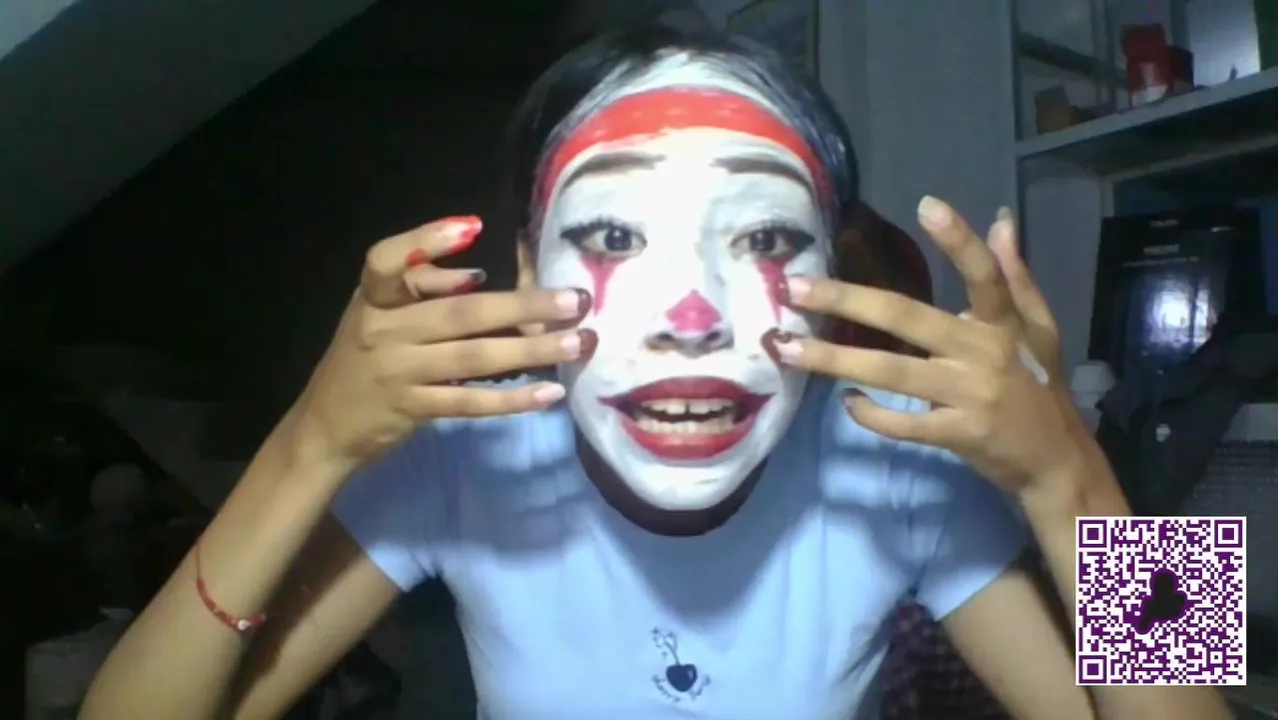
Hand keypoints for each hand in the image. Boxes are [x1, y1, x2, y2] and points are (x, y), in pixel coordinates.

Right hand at [293, 216, 595, 466]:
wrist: (325, 427)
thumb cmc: (366, 359)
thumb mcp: (376, 315)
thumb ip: (421, 290)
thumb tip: (484, 275)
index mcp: (372, 298)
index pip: (387, 261)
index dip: (428, 241)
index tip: (476, 227)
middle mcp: (383, 330)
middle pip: (460, 312)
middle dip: (523, 304)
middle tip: (575, 299)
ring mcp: (398, 372)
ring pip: (474, 357)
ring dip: (532, 349)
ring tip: (578, 342)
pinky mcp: (413, 409)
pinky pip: (470, 403)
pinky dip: (512, 399)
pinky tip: (548, 392)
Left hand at [767, 196, 1086, 492]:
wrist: (1056, 462)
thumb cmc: (1039, 386)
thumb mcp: (1040, 329)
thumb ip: (1015, 277)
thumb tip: (1001, 220)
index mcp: (1003, 323)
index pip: (984, 274)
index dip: (959, 240)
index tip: (926, 204)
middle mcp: (983, 353)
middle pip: (907, 319)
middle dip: (847, 300)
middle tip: (794, 287)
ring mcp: (968, 395)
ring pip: (891, 373)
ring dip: (834, 361)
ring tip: (787, 348)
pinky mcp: (958, 435)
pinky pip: (903, 424)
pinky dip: (870, 414)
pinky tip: (845, 401)